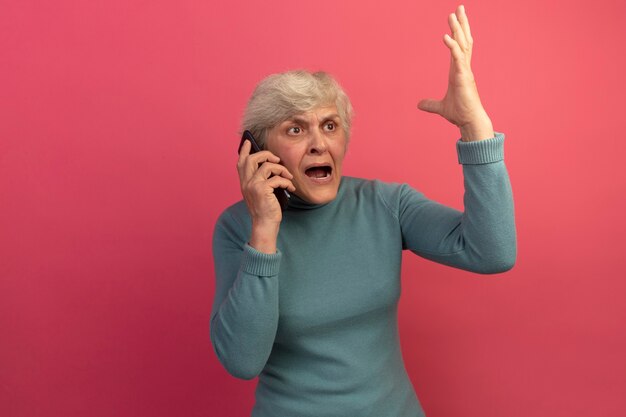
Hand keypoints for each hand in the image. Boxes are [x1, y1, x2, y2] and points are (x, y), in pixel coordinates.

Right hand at [237, 139, 295, 252]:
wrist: (265, 225)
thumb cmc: (265, 209)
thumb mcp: (260, 193)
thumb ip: (260, 180)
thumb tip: (271, 165)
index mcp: (244, 183)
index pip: (241, 162)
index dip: (244, 151)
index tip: (248, 142)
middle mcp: (246, 183)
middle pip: (253, 159)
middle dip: (267, 155)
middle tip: (277, 160)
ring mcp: (253, 186)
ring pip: (268, 166)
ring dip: (282, 169)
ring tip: (288, 177)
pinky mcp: (262, 190)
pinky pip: (277, 178)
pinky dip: (287, 182)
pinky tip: (291, 188)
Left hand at [417, 5, 493, 141]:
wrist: (469, 122)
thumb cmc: (459, 113)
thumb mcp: (441, 107)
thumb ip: (430, 104)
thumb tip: (419, 104)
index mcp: (459, 71)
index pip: (460, 47)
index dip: (458, 33)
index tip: (456, 20)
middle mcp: (463, 67)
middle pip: (464, 40)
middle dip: (461, 24)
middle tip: (459, 8)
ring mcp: (465, 71)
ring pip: (463, 45)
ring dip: (458, 29)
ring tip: (454, 14)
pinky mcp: (463, 77)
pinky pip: (458, 58)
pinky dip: (452, 46)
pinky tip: (446, 36)